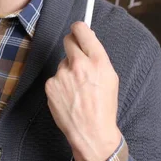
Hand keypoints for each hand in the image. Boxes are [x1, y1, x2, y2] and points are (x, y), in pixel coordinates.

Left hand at [44, 22, 121, 160]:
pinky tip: (68, 96)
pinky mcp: (51, 84)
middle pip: (68, 40)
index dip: (78, 28)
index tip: (77, 28)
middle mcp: (79, 64)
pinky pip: (55, 77)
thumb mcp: (110, 78)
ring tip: (76, 89)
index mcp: (98, 61)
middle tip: (76, 56)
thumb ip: (97, 58)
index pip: (82, 31)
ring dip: (67, 70)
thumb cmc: (104, 106)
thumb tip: (86, 40)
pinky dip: (60, 84)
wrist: (91, 132)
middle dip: (71, 44)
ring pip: (62, 62)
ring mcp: (62, 74)